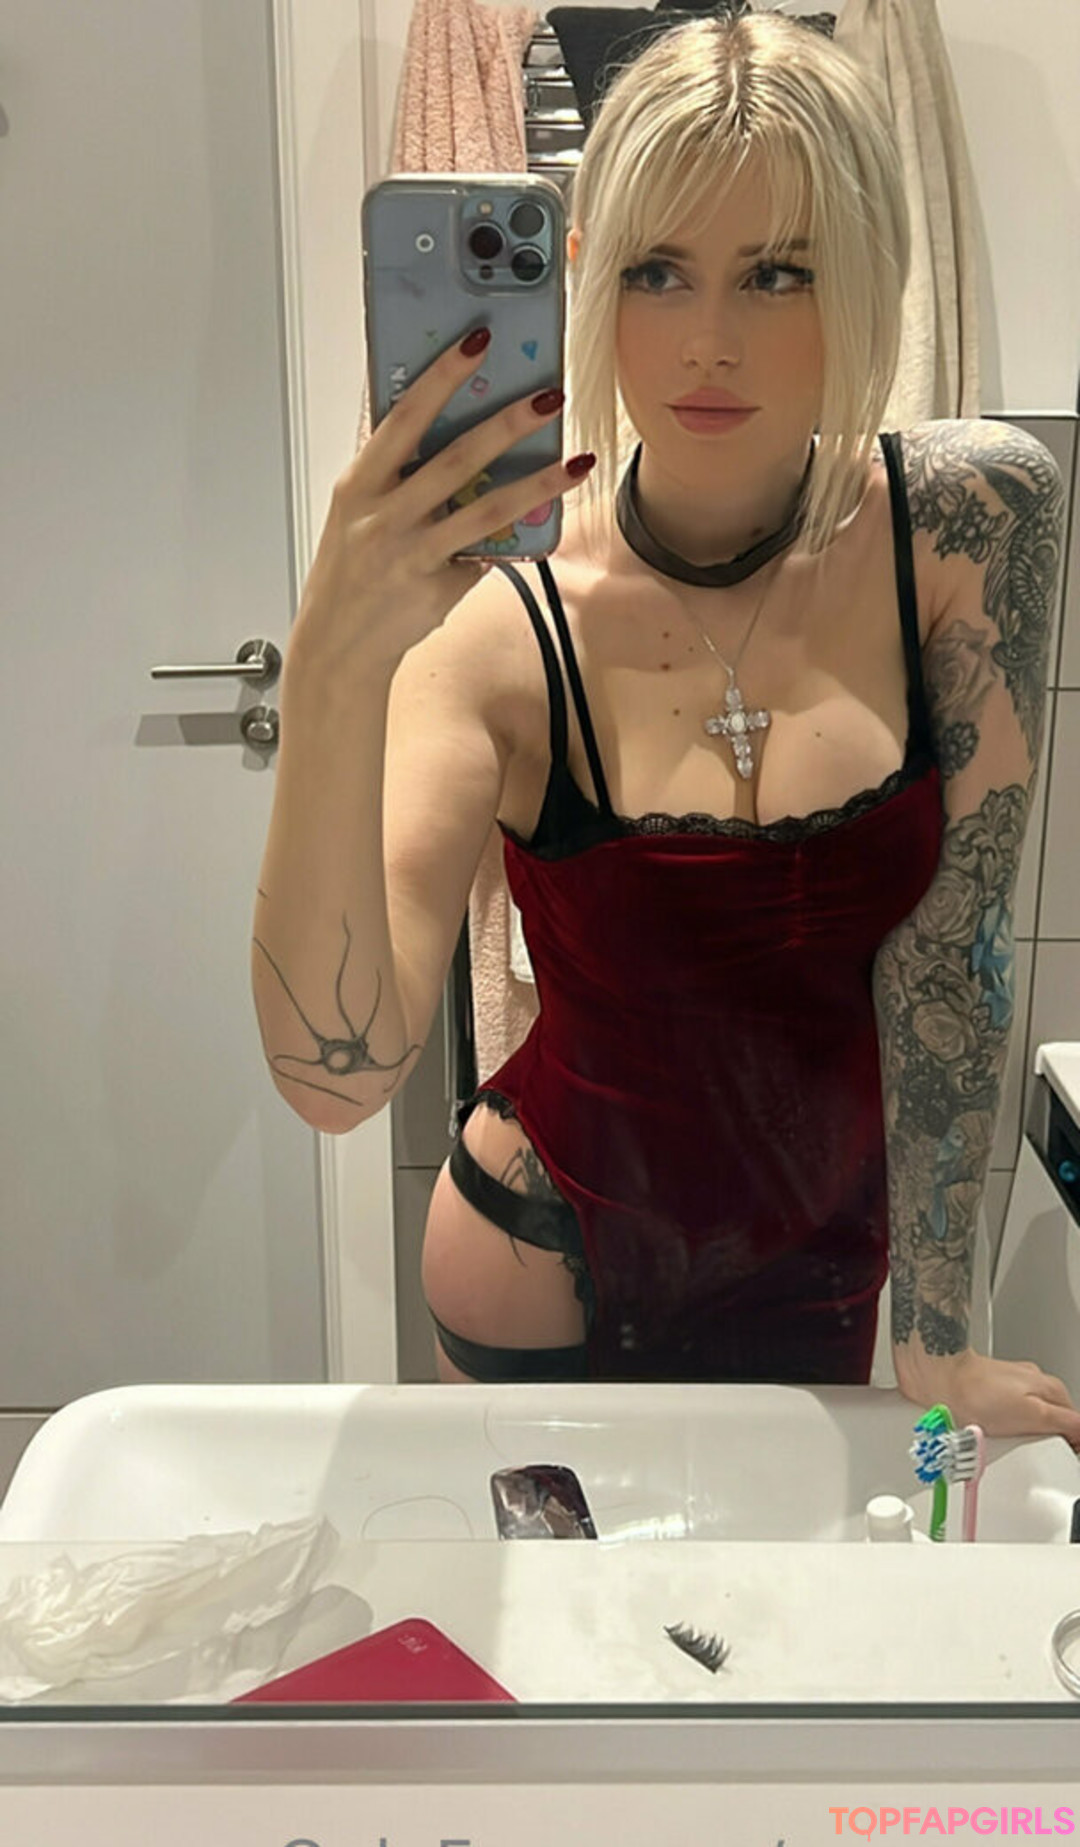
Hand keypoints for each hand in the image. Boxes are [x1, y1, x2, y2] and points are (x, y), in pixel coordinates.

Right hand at [287, 326, 590, 683]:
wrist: (336, 645)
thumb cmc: (349, 570)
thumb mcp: (355, 512)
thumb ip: (393, 473)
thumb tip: (443, 426)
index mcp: (358, 485)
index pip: (404, 418)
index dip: (441, 377)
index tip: (477, 343)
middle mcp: (383, 517)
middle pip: (455, 459)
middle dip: (507, 423)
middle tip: (548, 394)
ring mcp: (413, 555)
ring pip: (485, 511)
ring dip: (538, 482)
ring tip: (577, 460)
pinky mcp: (437, 588)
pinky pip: (486, 555)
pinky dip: (515, 537)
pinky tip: (548, 517)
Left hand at [895, 1344, 1079, 1450]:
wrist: (937, 1376)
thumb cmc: (977, 1392)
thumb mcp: (1034, 1413)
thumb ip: (1065, 1423)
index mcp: (1051, 1389)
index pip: (1075, 1424)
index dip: (1069, 1446)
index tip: (1057, 1458)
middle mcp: (1032, 1385)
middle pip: (1050, 1424)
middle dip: (1042, 1443)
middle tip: (1025, 1452)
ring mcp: (1008, 1389)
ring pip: (1025, 1423)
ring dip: (1017, 1438)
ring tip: (1001, 1443)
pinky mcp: (986, 1395)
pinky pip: (1000, 1421)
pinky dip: (997, 1432)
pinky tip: (985, 1436)